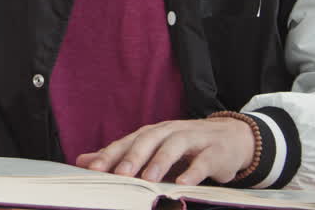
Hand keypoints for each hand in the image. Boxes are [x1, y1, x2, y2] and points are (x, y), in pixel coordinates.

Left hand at [75, 117, 254, 185]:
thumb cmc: (186, 147)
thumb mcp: (153, 150)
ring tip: (148, 179)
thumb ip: (119, 157)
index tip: (94, 170)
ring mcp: (194, 139)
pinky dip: (194, 172)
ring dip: (160, 162)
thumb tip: (82, 161)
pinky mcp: (215, 151)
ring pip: (174, 146)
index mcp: (152, 133)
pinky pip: (204, 160)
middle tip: (120, 174)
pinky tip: (183, 184)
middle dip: (133, 157)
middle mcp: (170, 131)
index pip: (127, 142)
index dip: (111, 155)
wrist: (232, 138)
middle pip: (148, 140)